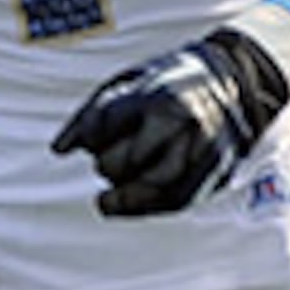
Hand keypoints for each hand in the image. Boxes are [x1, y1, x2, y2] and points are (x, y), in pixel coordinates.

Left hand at [51, 27, 289, 216]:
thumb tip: (58, 150)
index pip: (102, 126)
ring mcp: (200, 149)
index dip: (89, 136)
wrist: (231, 83)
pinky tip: (128, 204)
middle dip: (107, 164)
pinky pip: (174, 201)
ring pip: (150, 186)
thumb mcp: (128, 83)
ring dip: (123, 194)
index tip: (93, 138)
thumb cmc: (168, 82)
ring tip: (109, 196)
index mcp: (156, 95)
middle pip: (123, 160)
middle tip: (108, 161)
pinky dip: (144, 207)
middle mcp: (181, 123)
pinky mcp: (213, 172)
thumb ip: (90, 115)